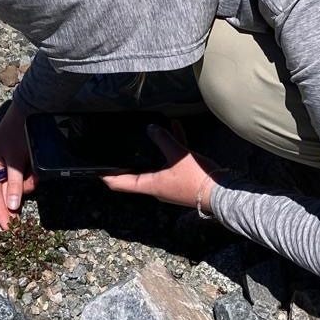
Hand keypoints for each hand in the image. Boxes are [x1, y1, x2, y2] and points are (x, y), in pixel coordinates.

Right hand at [0, 102, 35, 229]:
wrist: (33, 109)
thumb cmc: (17, 132)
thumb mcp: (15, 159)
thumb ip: (14, 182)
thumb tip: (12, 205)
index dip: (0, 211)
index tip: (8, 227)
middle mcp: (0, 166)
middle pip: (8, 191)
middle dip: (20, 189)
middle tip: (30, 182)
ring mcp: (13, 164)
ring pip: (22, 185)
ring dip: (29, 181)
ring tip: (34, 168)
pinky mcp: (25, 162)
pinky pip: (29, 176)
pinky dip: (33, 174)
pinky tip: (36, 166)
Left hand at [101, 121, 219, 212]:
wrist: (224, 192)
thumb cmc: (198, 179)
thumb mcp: (178, 155)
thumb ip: (163, 140)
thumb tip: (151, 128)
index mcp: (150, 185)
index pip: (120, 184)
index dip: (106, 176)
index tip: (95, 168)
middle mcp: (157, 186)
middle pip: (136, 173)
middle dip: (129, 159)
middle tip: (118, 144)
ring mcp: (170, 182)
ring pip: (157, 162)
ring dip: (154, 147)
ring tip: (149, 128)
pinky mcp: (183, 176)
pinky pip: (173, 159)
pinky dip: (172, 144)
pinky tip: (175, 126)